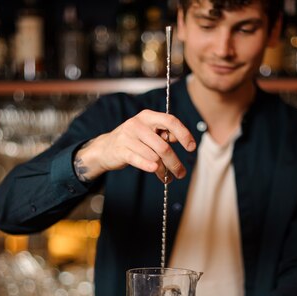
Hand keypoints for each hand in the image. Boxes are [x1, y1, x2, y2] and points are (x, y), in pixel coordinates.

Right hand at [73, 110, 195, 182]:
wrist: (105, 148)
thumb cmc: (133, 141)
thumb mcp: (149, 133)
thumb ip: (164, 135)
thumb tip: (182, 140)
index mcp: (148, 116)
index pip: (170, 121)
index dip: (184, 134)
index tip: (191, 148)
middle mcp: (138, 124)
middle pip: (163, 146)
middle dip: (175, 163)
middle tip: (181, 173)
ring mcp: (128, 136)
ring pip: (153, 157)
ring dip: (164, 170)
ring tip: (167, 178)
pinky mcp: (120, 150)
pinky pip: (138, 160)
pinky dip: (149, 167)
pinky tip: (157, 172)